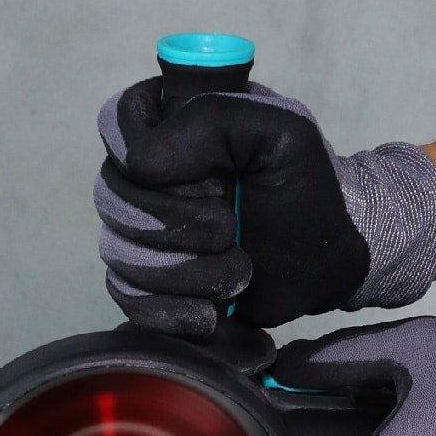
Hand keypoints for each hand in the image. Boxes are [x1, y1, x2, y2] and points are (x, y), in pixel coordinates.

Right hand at [95, 78, 435, 336]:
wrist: (324, 261)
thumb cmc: (306, 190)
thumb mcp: (280, 132)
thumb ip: (210, 120)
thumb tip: (139, 161)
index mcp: (170, 123)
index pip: (116, 125)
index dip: (147, 159)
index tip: (208, 182)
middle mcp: (144, 176)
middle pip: (111, 198)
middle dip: (175, 227)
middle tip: (231, 233)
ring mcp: (140, 233)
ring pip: (119, 255)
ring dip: (184, 275)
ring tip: (239, 276)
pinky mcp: (147, 284)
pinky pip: (129, 302)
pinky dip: (174, 314)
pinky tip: (214, 316)